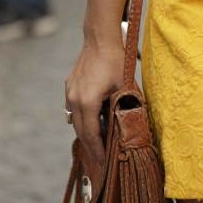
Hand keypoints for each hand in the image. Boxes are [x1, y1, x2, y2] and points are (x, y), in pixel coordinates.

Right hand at [64, 39, 125, 167]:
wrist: (100, 38)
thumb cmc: (116, 61)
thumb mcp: (125, 86)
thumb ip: (127, 107)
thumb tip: (133, 127)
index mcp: (88, 102)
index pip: (92, 134)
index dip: (98, 151)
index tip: (104, 164)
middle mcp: (74, 99)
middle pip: (81, 131)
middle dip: (91, 147)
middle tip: (100, 161)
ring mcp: (69, 93)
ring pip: (75, 121)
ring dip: (86, 133)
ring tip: (97, 144)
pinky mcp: (69, 87)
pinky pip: (73, 109)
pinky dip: (82, 119)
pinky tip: (93, 122)